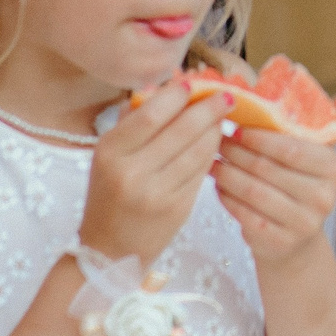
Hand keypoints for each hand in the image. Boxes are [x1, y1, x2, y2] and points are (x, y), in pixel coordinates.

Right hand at [79, 76, 228, 262]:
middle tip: (227, 95)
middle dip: (208, 108)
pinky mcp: (178, 209)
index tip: (193, 83)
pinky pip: (202, 172)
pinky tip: (217, 141)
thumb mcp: (108, 156)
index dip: (176, 96)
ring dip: (216, 129)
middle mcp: (132, 173)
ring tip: (224, 115)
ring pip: (198, 150)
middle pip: (181, 130)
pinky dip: (212, 153)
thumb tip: (164, 84)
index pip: (150, 115)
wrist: (110, 252)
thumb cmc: (109, 195)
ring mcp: (156, 193)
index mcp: (109, 153)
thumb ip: (133, 120)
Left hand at [213, 85, 335, 275]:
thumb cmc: (304, 180)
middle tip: (217, 141)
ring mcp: (303, 224)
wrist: (297, 237)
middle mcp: (323, 198)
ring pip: (253, 191)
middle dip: (237, 153)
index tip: (237, 128)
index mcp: (333, 168)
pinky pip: (244, 215)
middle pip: (268, 169)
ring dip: (227, 174)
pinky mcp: (280, 243)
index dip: (259, 138)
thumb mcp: (320, 148)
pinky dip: (227, 198)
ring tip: (213, 161)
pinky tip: (219, 186)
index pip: (291, 149)